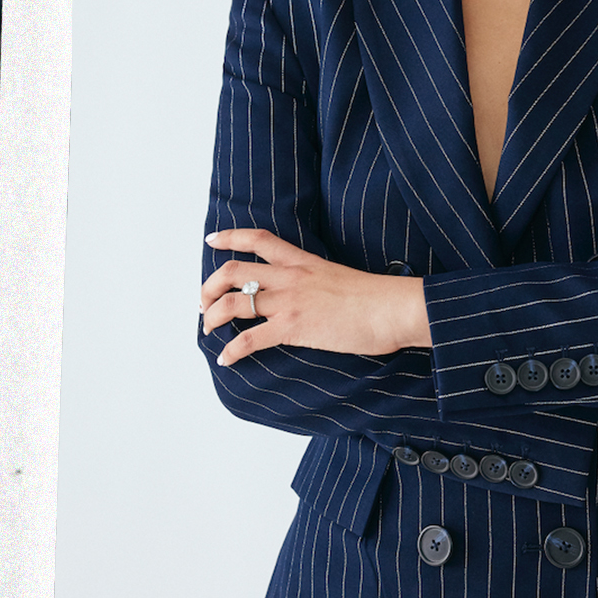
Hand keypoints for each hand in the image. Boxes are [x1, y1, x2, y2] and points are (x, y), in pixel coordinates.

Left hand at [200, 229, 429, 365]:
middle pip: (232, 271)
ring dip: (212, 316)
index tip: (211, 240)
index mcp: (301, 261)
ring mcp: (289, 301)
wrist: (393, 307)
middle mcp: (289, 277)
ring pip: (233, 302)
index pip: (258, 239)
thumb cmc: (376, 298)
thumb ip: (314, 282)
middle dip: (208, 286)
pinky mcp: (293, 328)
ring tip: (207, 328)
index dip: (230, 237)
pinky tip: (225, 359)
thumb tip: (307, 297)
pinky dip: (231, 350)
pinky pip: (250, 339)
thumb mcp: (337, 277)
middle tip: (203, 302)